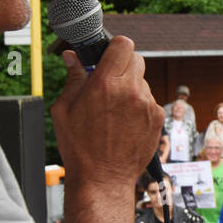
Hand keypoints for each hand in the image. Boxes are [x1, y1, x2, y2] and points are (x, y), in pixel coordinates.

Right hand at [52, 39, 161, 186]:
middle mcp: (131, 91)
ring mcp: (147, 105)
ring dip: (130, 87)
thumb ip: (73, 78)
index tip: (107, 55)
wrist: (103, 179)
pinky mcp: (157, 119)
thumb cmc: (80, 148)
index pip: (122, 44)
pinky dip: (138, 105)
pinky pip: (149, 101)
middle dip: (122, 66)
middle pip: (136, 59)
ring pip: (142, 81)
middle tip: (108, 81)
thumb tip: (72, 58)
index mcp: (106, 84)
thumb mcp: (65, 110)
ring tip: (113, 110)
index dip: (114, 47)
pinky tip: (124, 122)